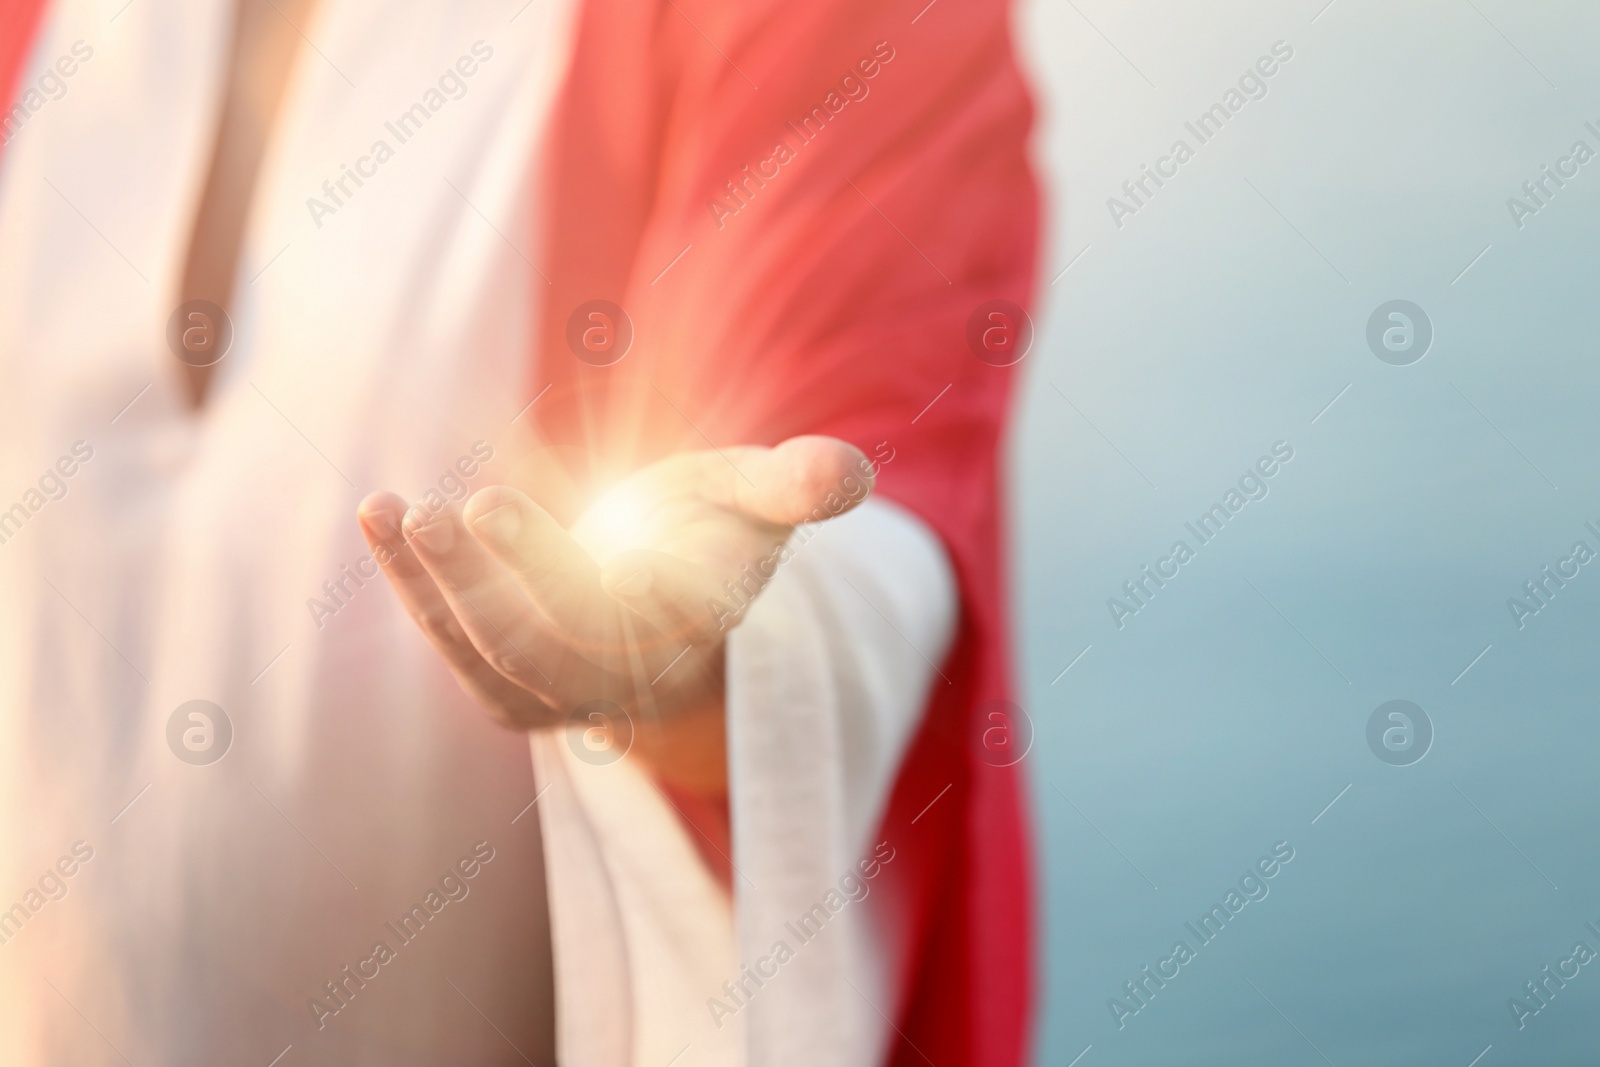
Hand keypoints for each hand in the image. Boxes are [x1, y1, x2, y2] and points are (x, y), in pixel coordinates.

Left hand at [356, 435, 874, 767]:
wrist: (665, 602)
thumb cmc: (710, 531)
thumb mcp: (753, 498)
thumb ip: (795, 484)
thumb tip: (852, 471)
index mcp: (701, 622)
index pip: (650, 614)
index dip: (594, 579)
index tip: (534, 522)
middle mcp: (636, 674)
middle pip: (559, 645)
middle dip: (503, 580)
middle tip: (453, 508)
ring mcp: (569, 694)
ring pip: (499, 657)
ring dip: (441, 589)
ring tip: (393, 509)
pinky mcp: (513, 694)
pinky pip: (458, 652)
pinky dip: (414, 592)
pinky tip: (379, 519)